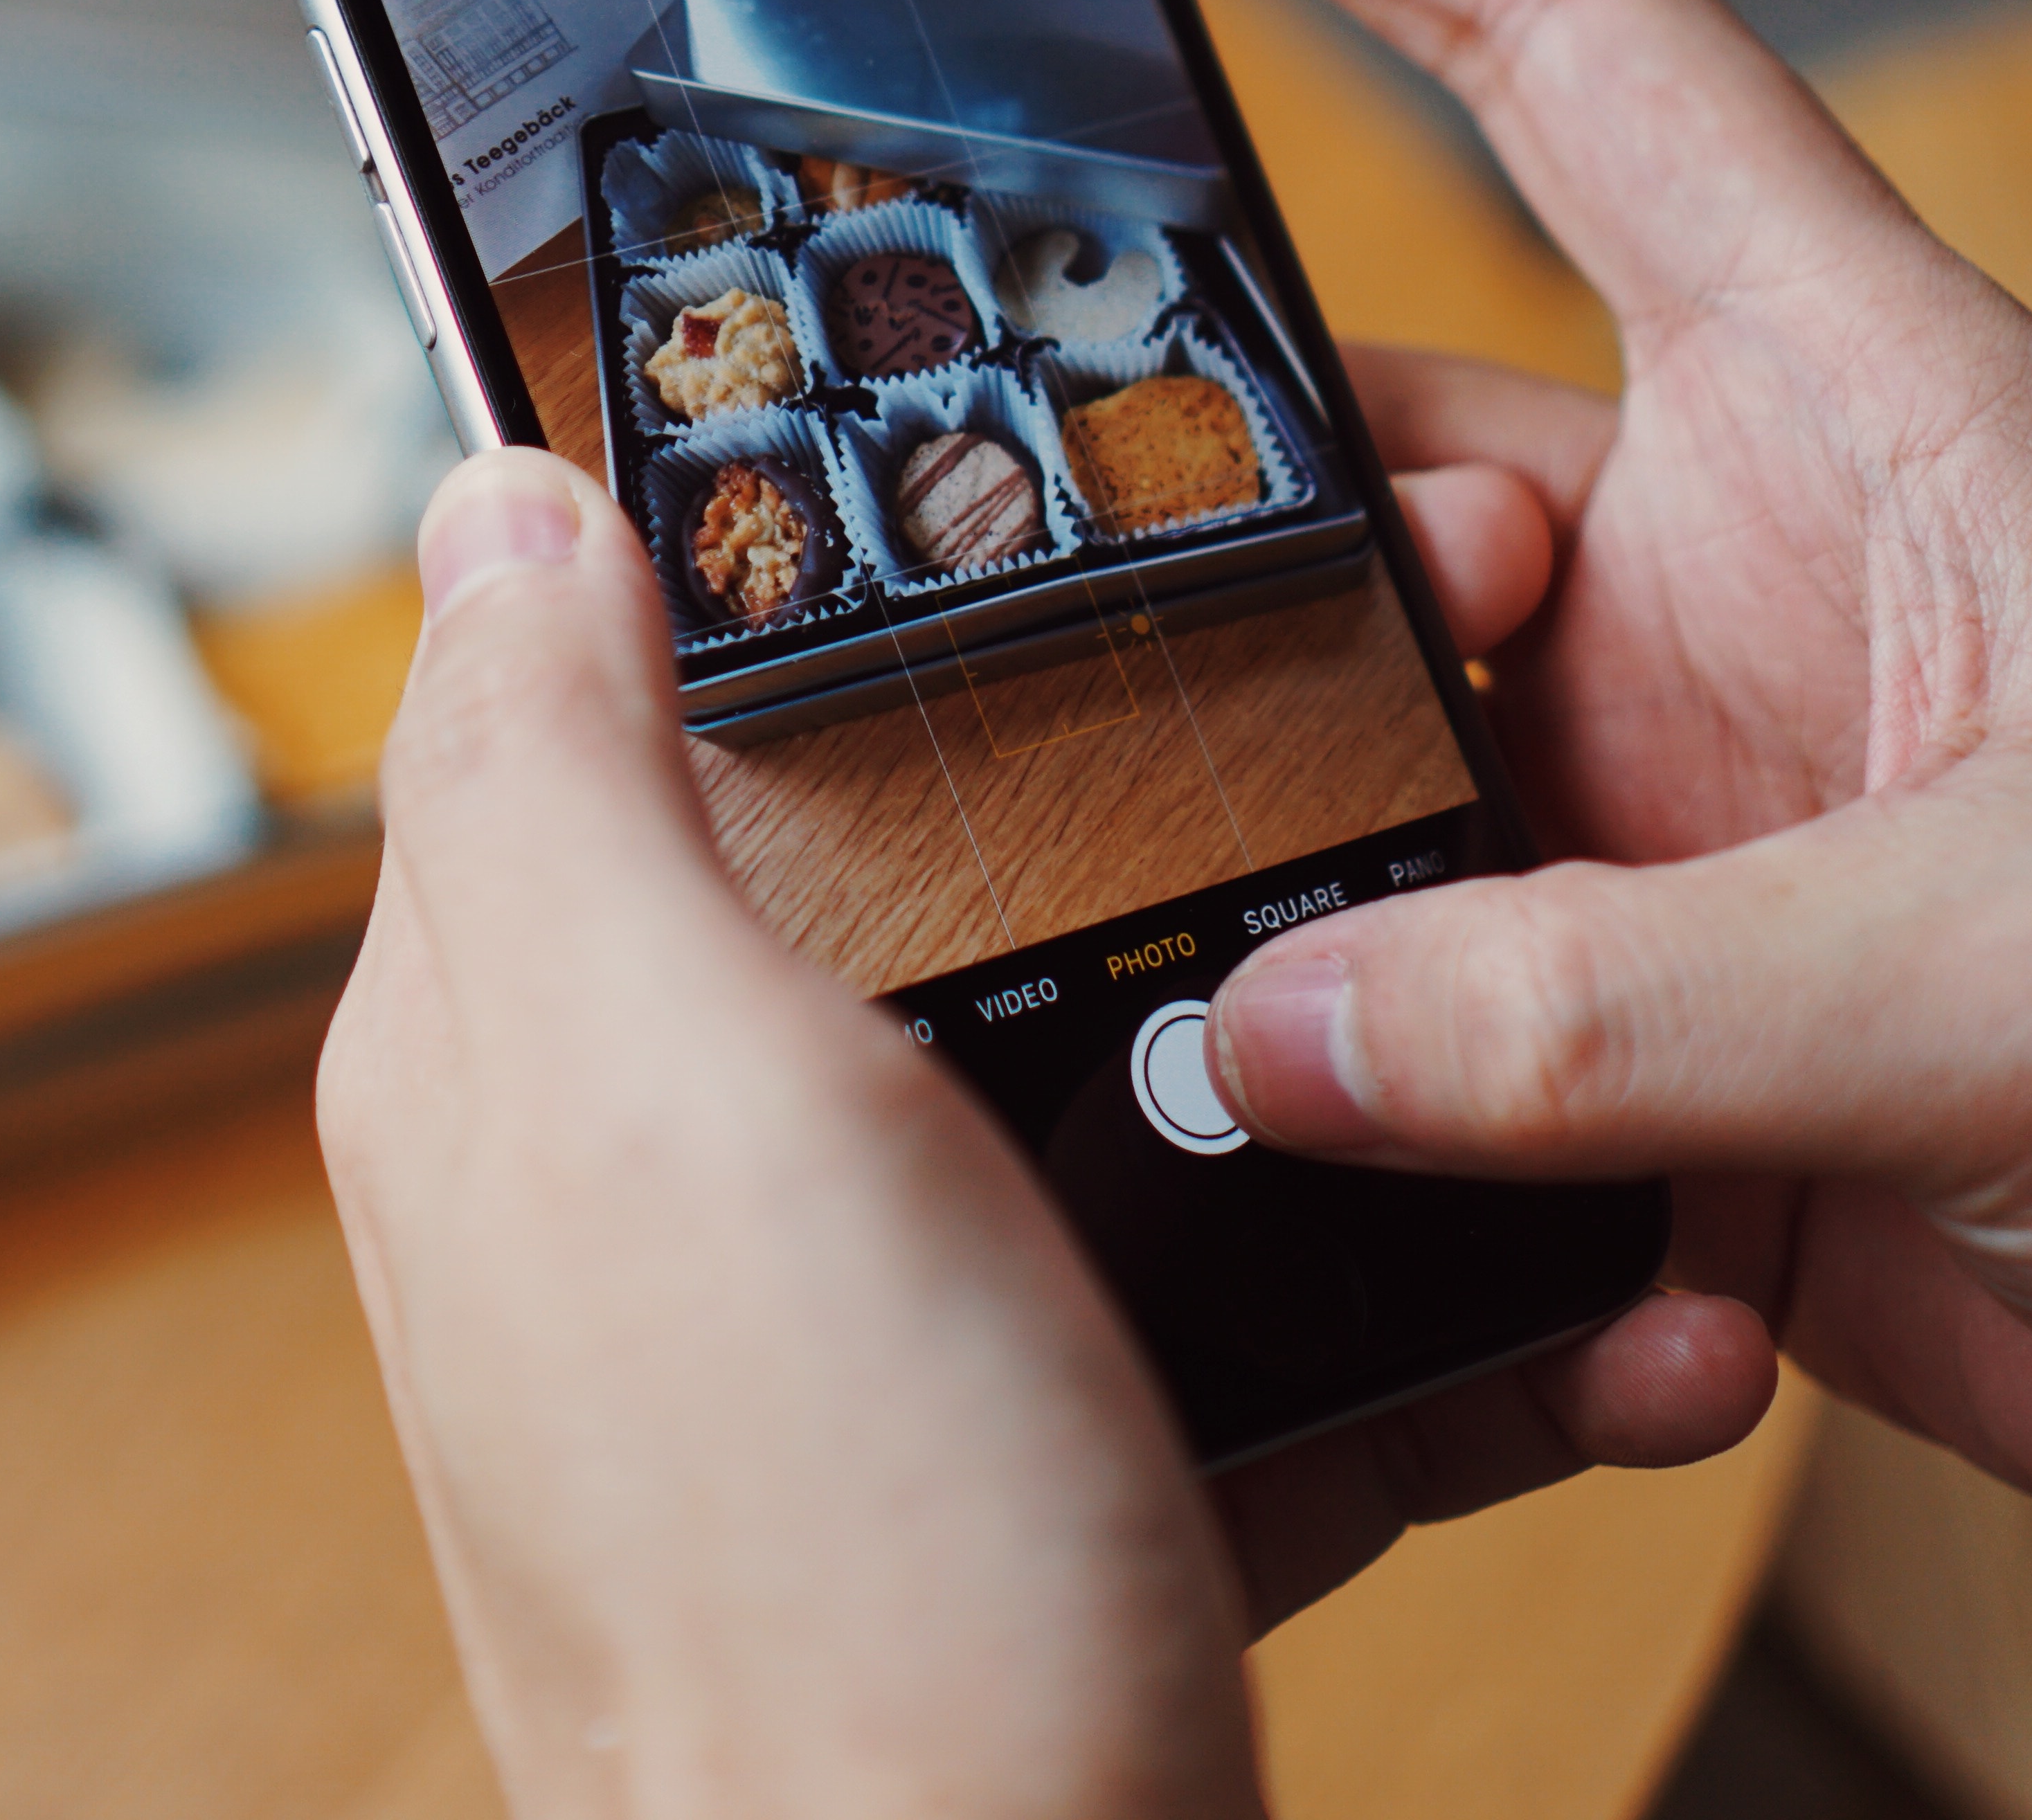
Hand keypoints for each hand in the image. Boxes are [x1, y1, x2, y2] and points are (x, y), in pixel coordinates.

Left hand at [327, 449, 1763, 1817]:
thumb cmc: (815, 1567)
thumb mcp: (656, 1090)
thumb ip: (556, 787)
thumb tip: (491, 502)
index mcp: (529, 1037)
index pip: (622, 685)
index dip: (807, 553)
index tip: (1044, 463)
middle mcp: (667, 1174)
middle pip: (908, 866)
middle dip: (1133, 781)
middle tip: (1382, 701)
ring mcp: (854, 1336)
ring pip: (1106, 1085)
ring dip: (1309, 1045)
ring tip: (1500, 996)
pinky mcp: (1027, 1474)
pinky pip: (1220, 1318)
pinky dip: (1377, 1300)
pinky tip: (1540, 1294)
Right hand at [1073, 0, 2031, 1636]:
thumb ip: (1615, 1000)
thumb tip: (1259, 1028)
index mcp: (1858, 409)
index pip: (1551, 32)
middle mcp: (1726, 574)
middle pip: (1351, 443)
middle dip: (1213, 528)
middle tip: (1099, 645)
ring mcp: (1673, 803)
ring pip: (1338, 745)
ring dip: (1300, 892)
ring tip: (1301, 1021)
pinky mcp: (1655, 1033)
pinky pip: (1414, 1036)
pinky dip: (1412, 1146)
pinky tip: (1531, 1269)